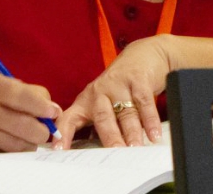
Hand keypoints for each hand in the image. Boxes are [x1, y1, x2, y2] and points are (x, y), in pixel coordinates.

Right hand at [0, 74, 61, 151]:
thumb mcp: (3, 80)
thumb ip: (29, 92)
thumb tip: (53, 110)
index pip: (18, 96)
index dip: (39, 105)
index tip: (54, 112)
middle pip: (20, 124)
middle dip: (40, 129)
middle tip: (47, 129)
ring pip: (14, 142)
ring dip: (31, 141)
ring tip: (34, 135)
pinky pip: (4, 149)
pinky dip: (18, 146)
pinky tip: (21, 141)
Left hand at [53, 36, 170, 149]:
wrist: (140, 56)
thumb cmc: (119, 88)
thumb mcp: (104, 104)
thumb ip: (98, 127)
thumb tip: (94, 156)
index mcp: (86, 101)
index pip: (69, 118)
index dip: (63, 134)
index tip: (59, 150)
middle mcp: (99, 92)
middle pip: (102, 117)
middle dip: (109, 137)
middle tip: (115, 154)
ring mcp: (118, 85)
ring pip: (125, 112)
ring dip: (132, 132)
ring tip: (135, 149)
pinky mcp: (137, 79)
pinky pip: (143, 102)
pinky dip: (150, 120)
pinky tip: (154, 135)